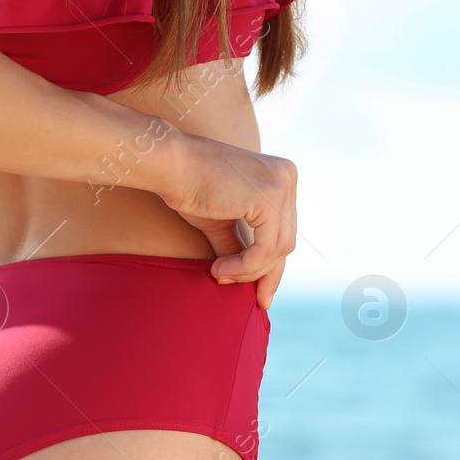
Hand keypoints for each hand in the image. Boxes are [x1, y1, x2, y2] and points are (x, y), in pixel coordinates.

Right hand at [159, 133, 296, 308]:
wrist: (170, 164)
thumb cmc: (190, 188)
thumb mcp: (224, 222)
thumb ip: (241, 245)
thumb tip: (251, 277)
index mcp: (282, 176)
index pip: (284, 230)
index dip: (271, 266)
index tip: (261, 295)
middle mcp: (288, 176)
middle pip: (285, 242)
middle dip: (259, 272)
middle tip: (229, 284)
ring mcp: (282, 184)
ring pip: (278, 250)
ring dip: (248, 271)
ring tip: (219, 274)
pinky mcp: (268, 197)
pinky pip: (265, 249)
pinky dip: (244, 266)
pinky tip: (219, 269)